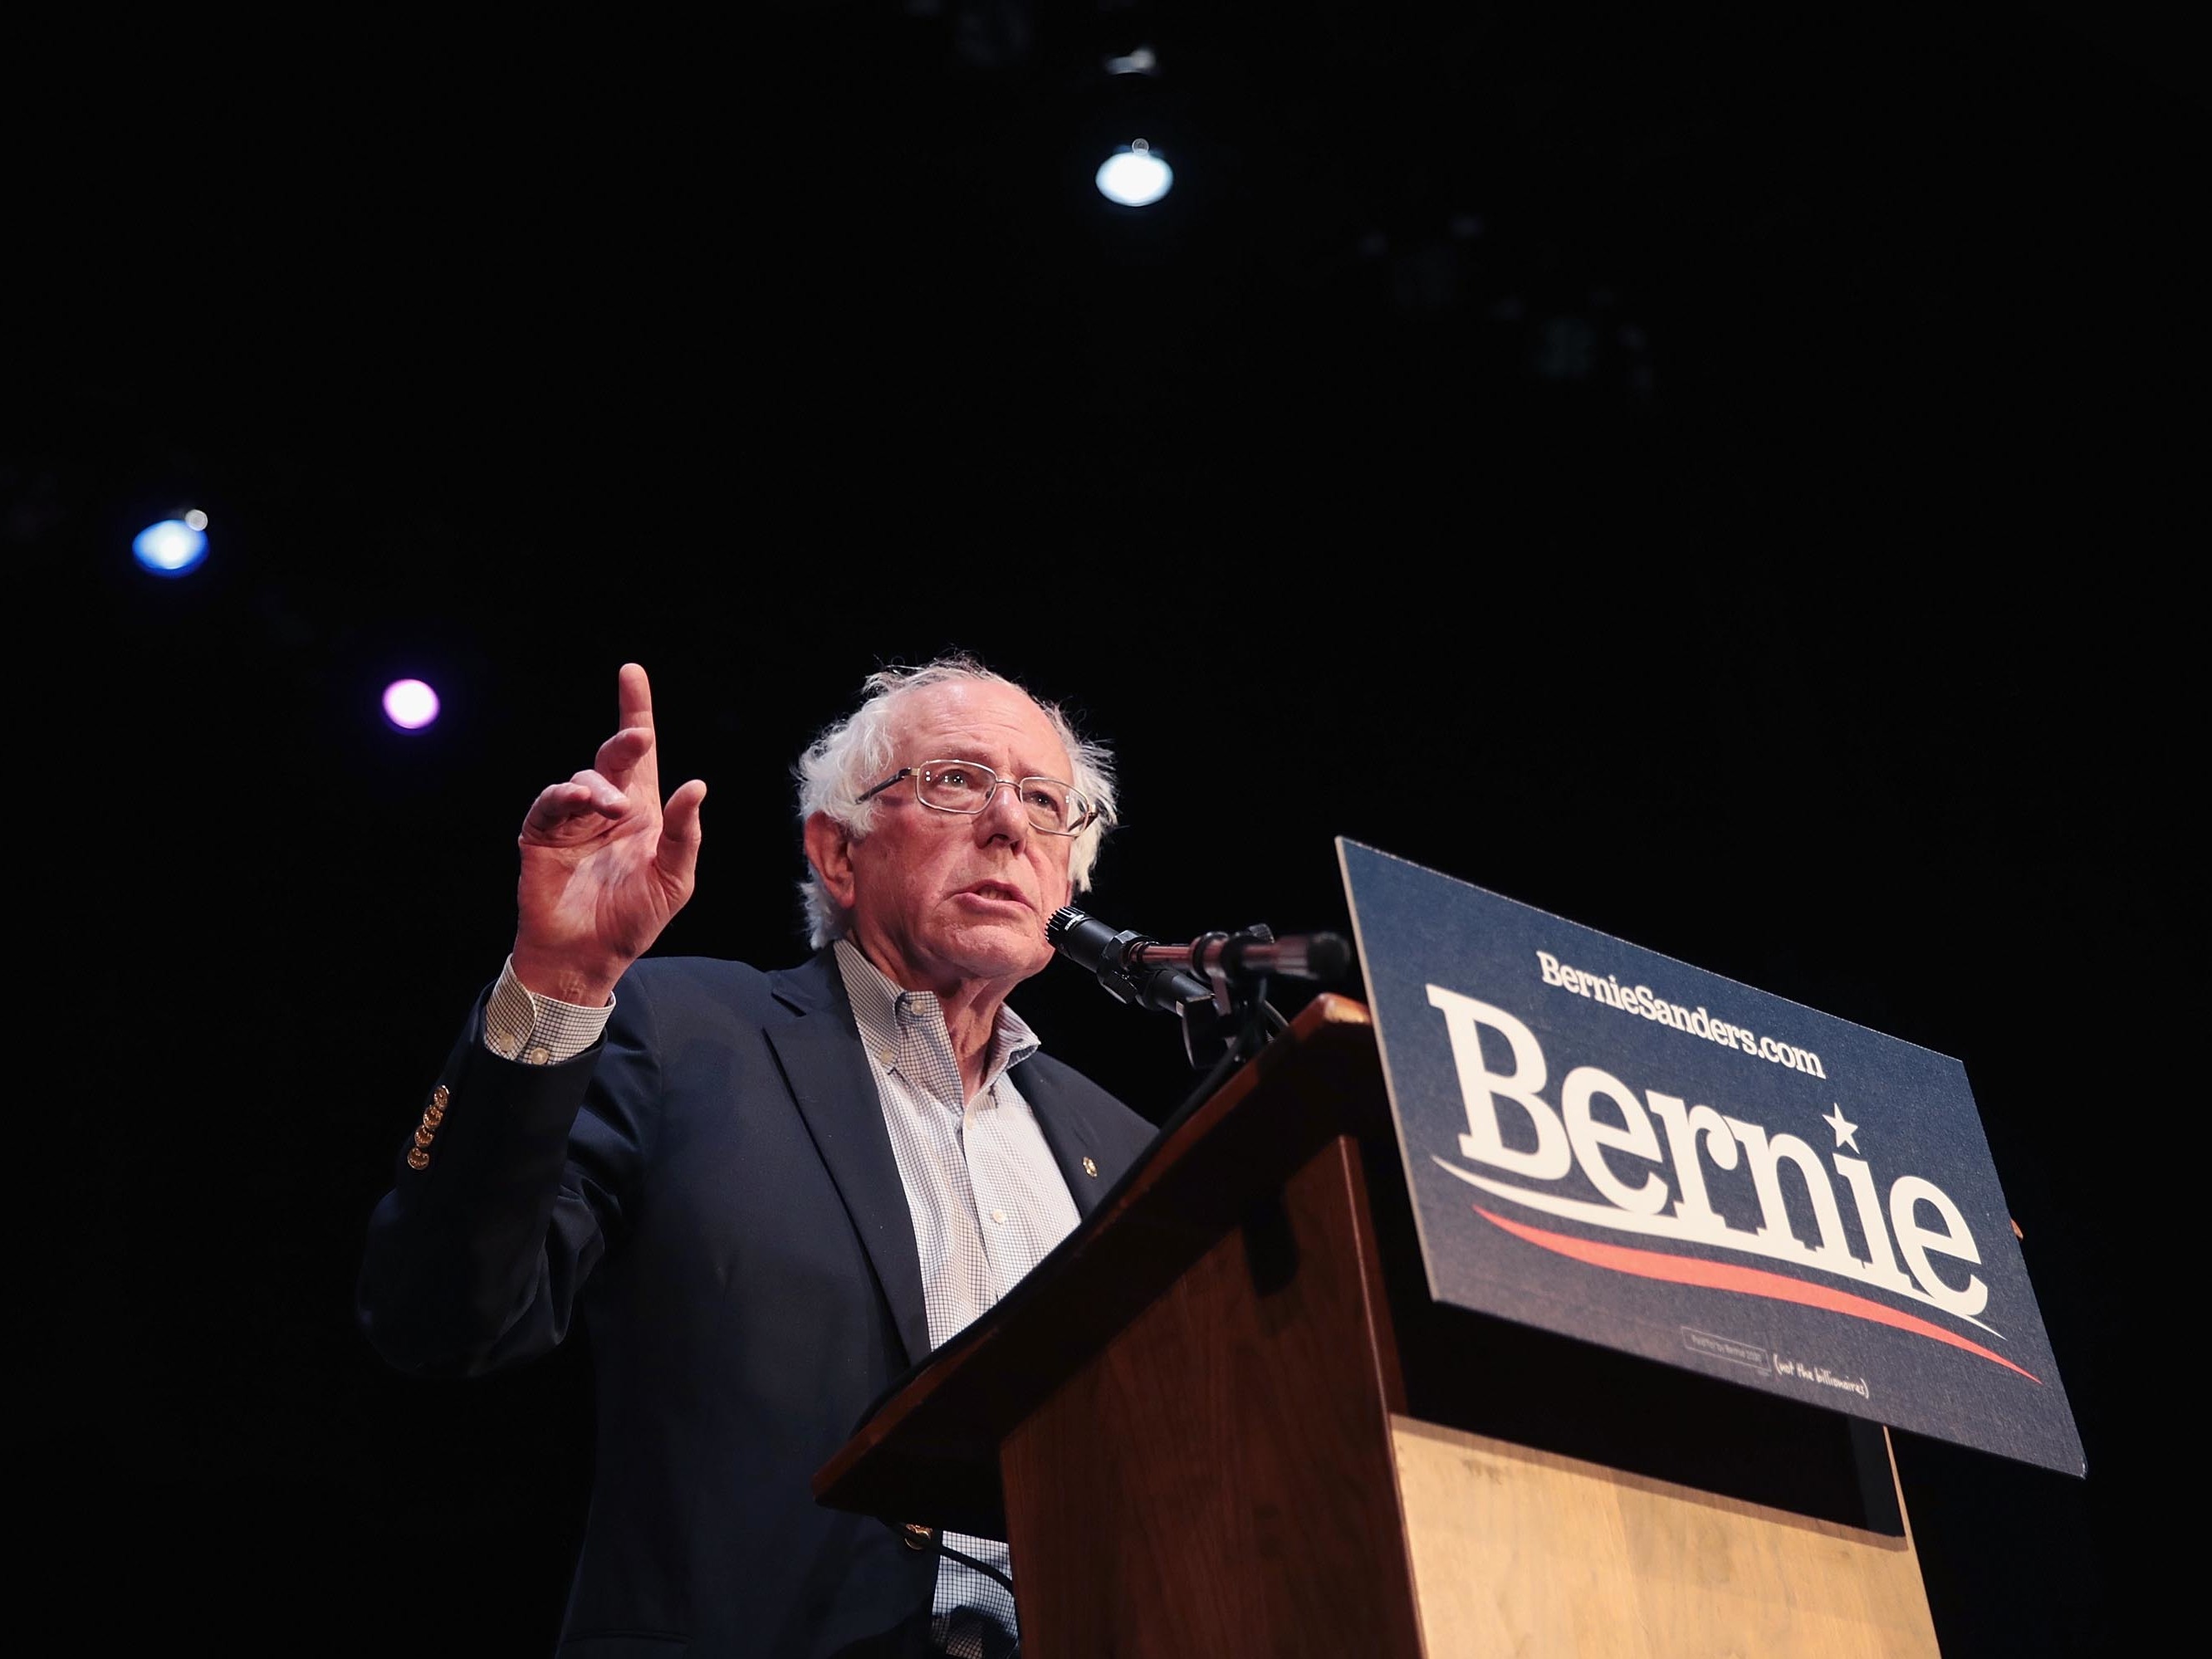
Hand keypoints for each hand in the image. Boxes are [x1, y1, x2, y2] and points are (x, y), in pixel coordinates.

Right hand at [511, 663, 705, 1005]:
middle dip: (626, 741)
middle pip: (612, 757)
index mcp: (643, 812)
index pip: (641, 755)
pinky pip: (549, 804)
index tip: (632, 673)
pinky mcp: (542, 836)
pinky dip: (563, 797)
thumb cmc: (634, 919)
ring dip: (599, 788)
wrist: (589, 956)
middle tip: (640, 738)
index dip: (635, 712)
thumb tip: (697, 785)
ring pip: (582, 780)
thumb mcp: (673, 879)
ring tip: (612, 810)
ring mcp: (573, 820)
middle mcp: (606, 808)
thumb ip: (685, 834)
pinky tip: (580, 802)